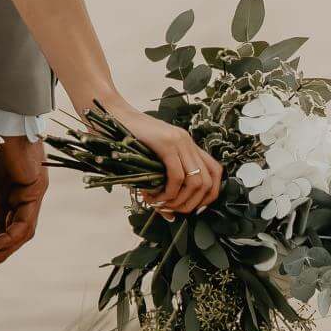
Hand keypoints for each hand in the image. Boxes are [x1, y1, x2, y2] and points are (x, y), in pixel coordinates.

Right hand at [0, 133, 46, 270]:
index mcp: (16, 192)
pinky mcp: (36, 189)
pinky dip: (10, 237)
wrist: (4, 119)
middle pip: (18, 233)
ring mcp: (35, 192)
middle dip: (0, 252)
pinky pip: (25, 222)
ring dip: (5, 249)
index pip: (9, 226)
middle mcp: (29, 195)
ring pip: (23, 232)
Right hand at [100, 94, 221, 217]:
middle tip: (172, 210)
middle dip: (192, 204)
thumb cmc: (128, 140)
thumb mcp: (150, 163)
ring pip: (196, 181)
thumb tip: (170, 217)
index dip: (208, 196)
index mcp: (189, 145)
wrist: (114, 114)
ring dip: (179, 200)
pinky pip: (177, 176)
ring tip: (161, 204)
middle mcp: (189, 142)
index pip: (215, 173)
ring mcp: (180, 141)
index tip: (190, 208)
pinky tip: (154, 196)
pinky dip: (169, 192)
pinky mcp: (166, 143)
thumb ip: (162, 185)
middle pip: (209, 182)